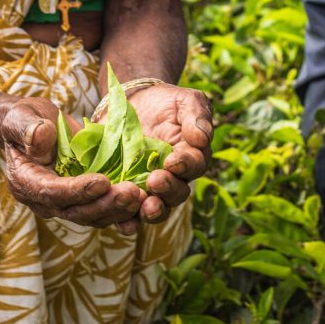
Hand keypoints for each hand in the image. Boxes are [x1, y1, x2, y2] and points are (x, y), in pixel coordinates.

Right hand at [0, 98, 144, 227]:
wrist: (35, 127)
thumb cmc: (26, 120)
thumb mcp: (22, 116)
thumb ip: (28, 127)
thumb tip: (39, 137)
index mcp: (26, 183)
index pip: (51, 193)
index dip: (77, 190)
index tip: (103, 181)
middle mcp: (45, 201)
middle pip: (76, 212)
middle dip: (105, 204)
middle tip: (132, 192)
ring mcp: (67, 203)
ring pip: (94, 215)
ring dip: (119, 209)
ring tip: (142, 196)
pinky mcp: (85, 199)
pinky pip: (105, 210)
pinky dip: (124, 209)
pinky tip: (145, 200)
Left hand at [125, 84, 212, 224]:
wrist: (135, 102)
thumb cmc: (167, 102)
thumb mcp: (186, 100)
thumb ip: (197, 115)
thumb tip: (202, 138)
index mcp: (192, 157)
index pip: (195, 165)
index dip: (185, 165)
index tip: (173, 160)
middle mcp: (175, 178)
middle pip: (177, 194)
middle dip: (167, 190)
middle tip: (155, 181)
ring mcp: (150, 188)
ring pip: (156, 209)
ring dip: (151, 211)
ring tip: (144, 206)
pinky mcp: (126, 192)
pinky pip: (130, 213)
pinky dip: (127, 221)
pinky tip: (122, 223)